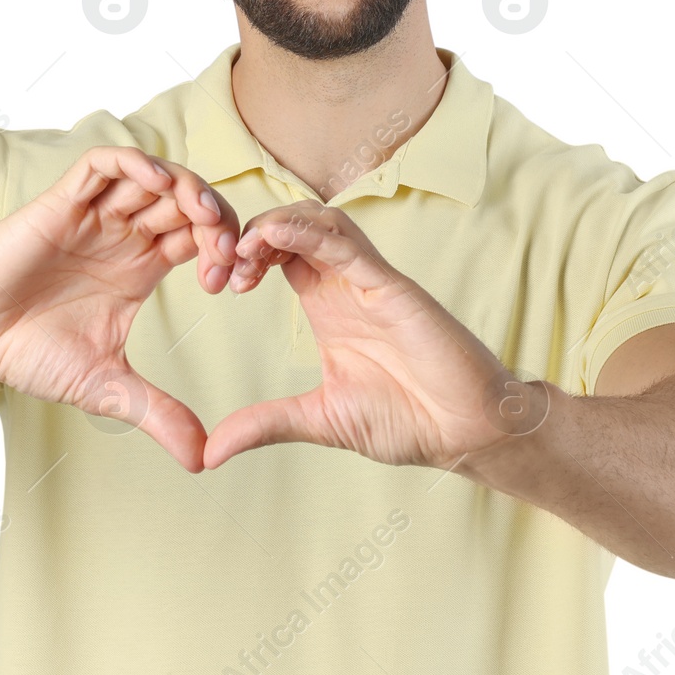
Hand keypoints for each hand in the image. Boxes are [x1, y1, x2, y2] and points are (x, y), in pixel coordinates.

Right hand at [0, 146, 240, 472]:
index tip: (227, 284)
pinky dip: (135, 162)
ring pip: (154, 175)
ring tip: (201, 217)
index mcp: (142, 266)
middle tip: (226, 250)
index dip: (224, 248)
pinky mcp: (61, 204)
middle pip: (187, 200)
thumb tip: (203, 460)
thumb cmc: (29, 354)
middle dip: (216, 216)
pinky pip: (103, 163)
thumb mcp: (108, 389)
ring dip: (186, 186)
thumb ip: (157, 414)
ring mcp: (94, 215)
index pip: (201, 235)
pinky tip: (156, 184)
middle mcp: (123, 234)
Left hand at [202, 201, 545, 469]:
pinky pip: (348, 244)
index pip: (277, 254)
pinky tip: (274, 237)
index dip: (242, 257)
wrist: (465, 433)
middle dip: (250, 234)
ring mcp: (370, 281)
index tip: (214, 283)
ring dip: (276, 224)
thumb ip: (265, 425)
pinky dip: (309, 233)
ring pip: (320, 221)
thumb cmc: (408, 420)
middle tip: (219, 266)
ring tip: (243, 249)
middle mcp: (346, 284)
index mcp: (327, 305)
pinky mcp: (392, 286)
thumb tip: (208, 453)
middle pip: (292, 226)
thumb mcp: (319, 421)